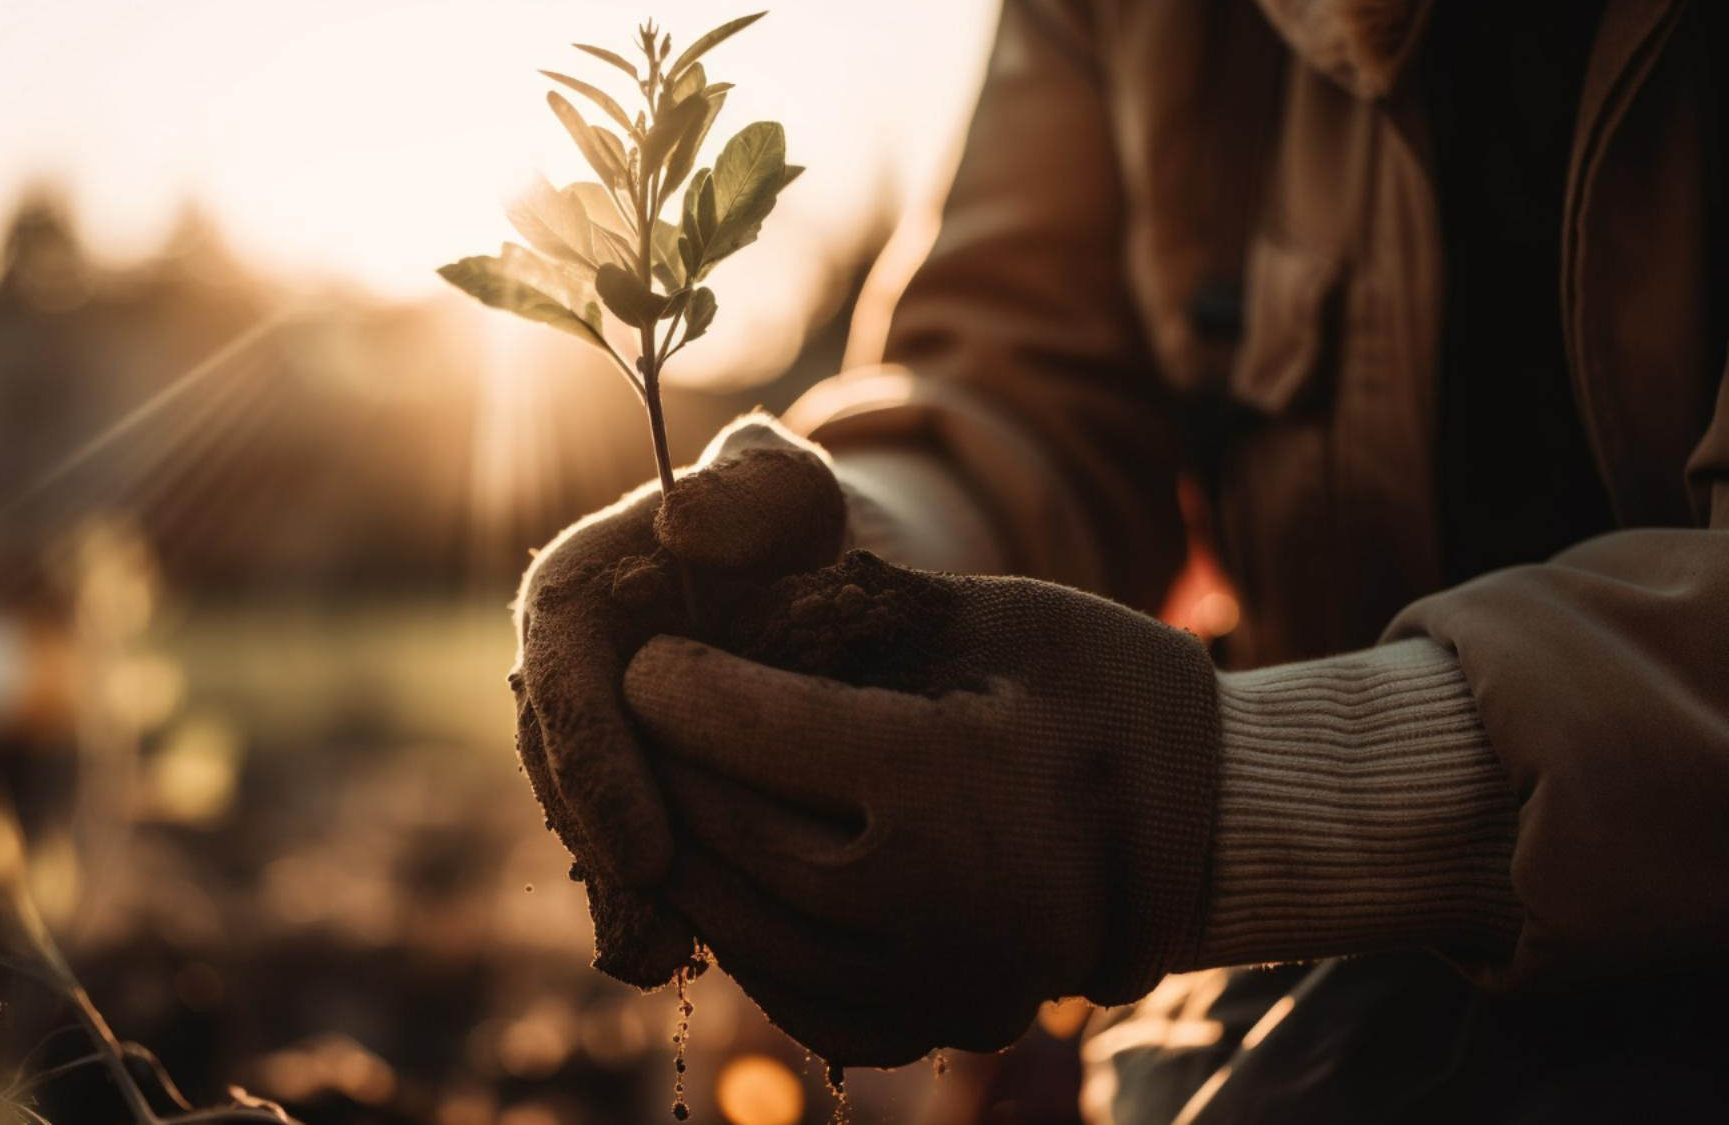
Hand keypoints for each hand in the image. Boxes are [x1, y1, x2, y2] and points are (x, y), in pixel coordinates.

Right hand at [511, 414, 846, 986]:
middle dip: (604, 847)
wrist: (815, 587)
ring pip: (583, 823)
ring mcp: (588, 738)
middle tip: (662, 915)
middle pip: (560, 772)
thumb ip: (748, 486)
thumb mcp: (789, 488)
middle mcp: (563, 674)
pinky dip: (649, 904)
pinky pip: (618, 851)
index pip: (560, 681)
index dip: (594, 770)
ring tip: (673, 955)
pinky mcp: (623, 790)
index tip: (646, 845)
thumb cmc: (798, 527)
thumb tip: (684, 525)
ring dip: (620, 892)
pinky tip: (692, 959)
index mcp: (573, 595)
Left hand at [622, 552, 1220, 1063]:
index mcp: (954, 777)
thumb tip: (725, 607)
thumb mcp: (1008, 614)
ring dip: (688, 859)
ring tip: (666, 794)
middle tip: (635, 722)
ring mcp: (942, 979)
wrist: (1218, 825)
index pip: (757, 731)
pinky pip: (801, 998)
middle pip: (734, 835)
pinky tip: (730, 879)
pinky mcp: (943, 1023)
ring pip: (749, 929)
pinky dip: (748, 936)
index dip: (680, 689)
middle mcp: (938, 898)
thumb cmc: (1111, 692)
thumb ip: (864, 608)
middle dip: (667, 770)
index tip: (648, 659)